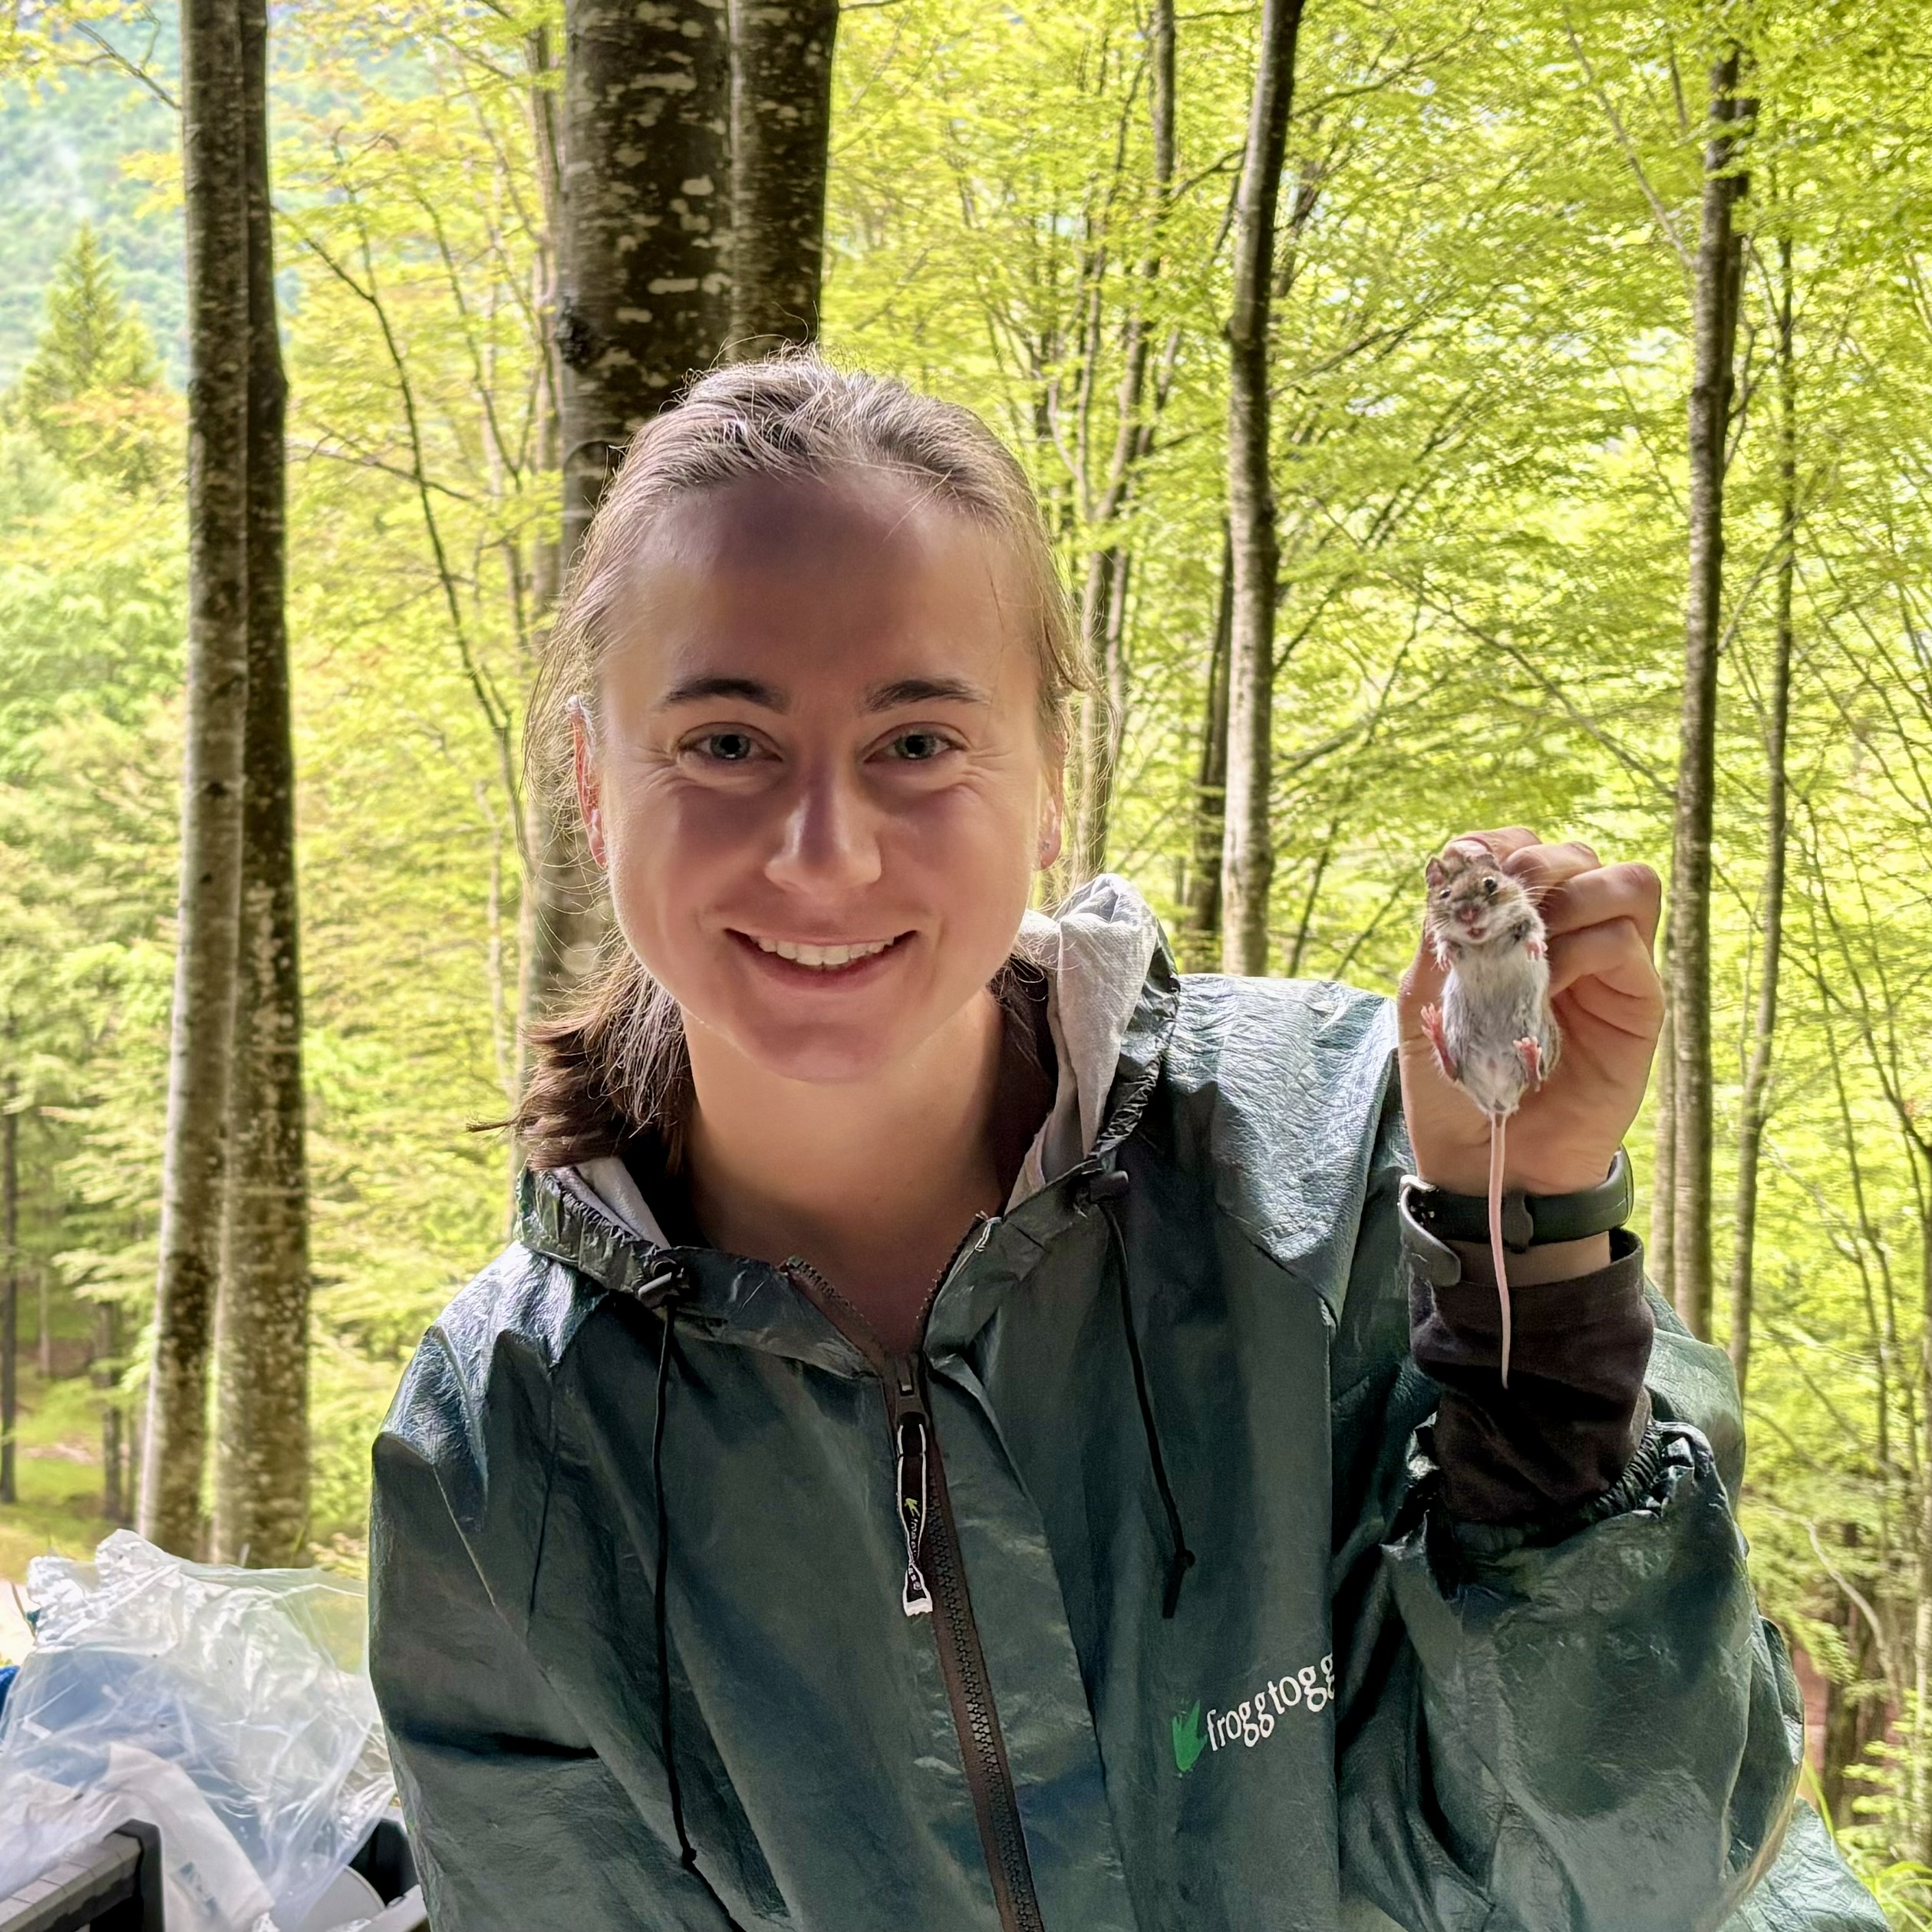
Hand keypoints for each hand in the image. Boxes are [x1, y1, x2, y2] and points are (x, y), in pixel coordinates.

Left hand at [1396, 828, 1663, 1197]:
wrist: (1489, 1161)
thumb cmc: (1455, 1082)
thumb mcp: (1424, 1003)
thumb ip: (1441, 935)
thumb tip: (1460, 865)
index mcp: (1512, 926)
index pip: (1519, 848)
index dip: (1496, 847)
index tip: (1466, 872)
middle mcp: (1567, 936)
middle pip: (1575, 853)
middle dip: (1536, 865)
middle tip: (1504, 904)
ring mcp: (1608, 968)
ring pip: (1625, 882)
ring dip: (1573, 896)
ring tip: (1533, 942)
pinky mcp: (1637, 1004)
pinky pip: (1627, 943)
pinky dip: (1585, 949)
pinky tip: (1547, 985)